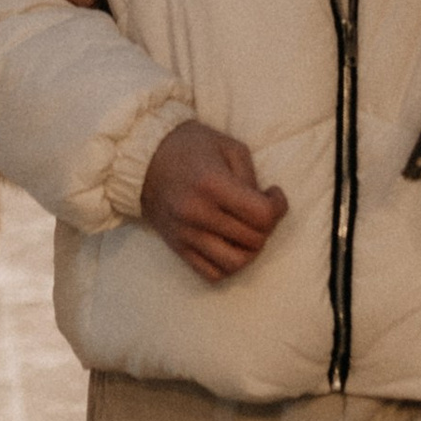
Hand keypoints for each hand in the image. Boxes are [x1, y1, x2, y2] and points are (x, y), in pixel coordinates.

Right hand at [139, 119, 288, 283]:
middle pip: (253, 240)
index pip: (262, 215)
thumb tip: (265, 206)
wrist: (142, 160)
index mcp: (211, 184)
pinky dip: (228, 265)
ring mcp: (185, 234)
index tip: (273, 194)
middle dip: (266, 226)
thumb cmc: (189, 147)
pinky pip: (212, 274)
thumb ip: (251, 177)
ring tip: (246, 232)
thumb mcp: (228, 147)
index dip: (278, 206)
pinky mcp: (177, 247)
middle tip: (260, 210)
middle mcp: (196, 214)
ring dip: (250, 250)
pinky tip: (229, 245)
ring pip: (235, 263)